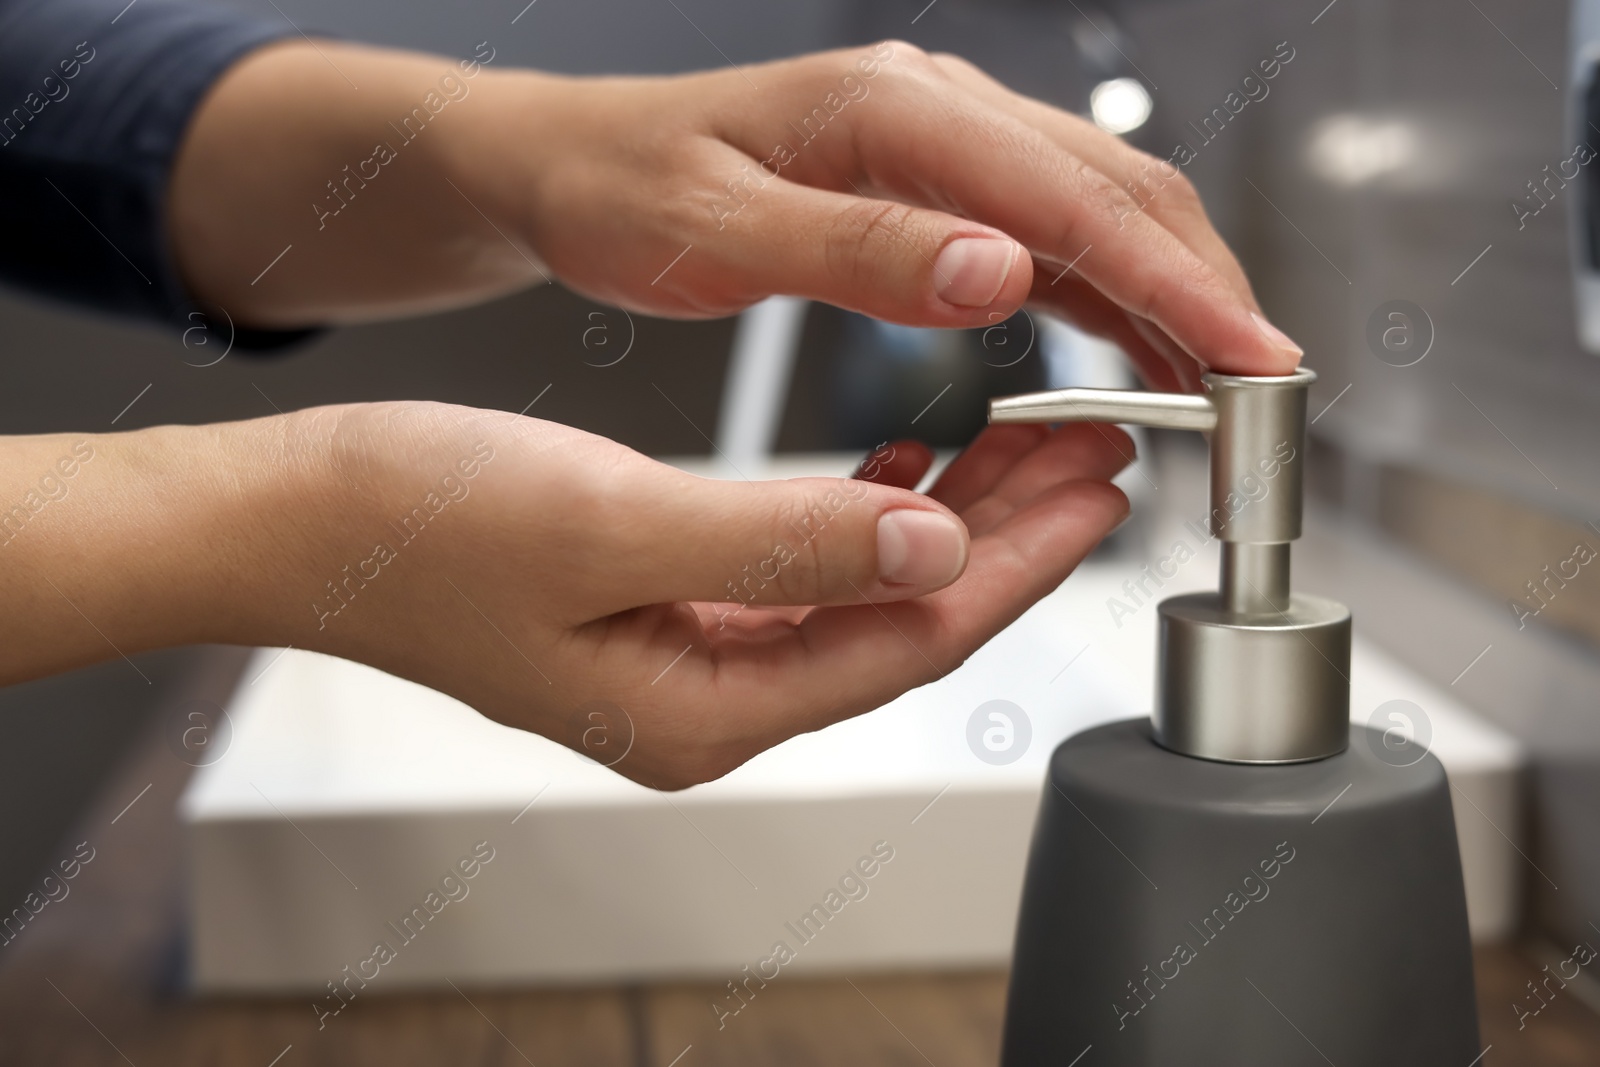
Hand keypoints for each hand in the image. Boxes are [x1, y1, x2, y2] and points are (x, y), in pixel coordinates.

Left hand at [175, 41, 1299, 390]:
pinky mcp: (927, 176)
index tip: (1246, 360)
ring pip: (1093, 204)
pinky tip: (1132, 338)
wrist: (569, 163)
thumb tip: (998, 274)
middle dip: (1202, 283)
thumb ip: (856, 253)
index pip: (1069, 201)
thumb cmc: (619, 190)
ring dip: (1168, 285)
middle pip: (1111, 187)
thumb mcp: (713, 235)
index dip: (1172, 285)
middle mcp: (930, 108)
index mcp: (890, 113)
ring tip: (1222, 373)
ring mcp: (936, 137)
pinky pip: (1046, 225)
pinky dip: (1106, 284)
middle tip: (1265, 385)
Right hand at [275, 402, 1131, 787]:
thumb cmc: (417, 527)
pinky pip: (802, 570)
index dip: (1015, 564)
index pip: (905, 640)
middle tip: (1090, 452)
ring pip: (861, 588)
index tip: (1093, 494)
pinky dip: (863, 513)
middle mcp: (707, 701)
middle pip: (899, 619)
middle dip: (1006, 535)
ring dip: (950, 515)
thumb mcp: (611, 525)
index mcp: (700, 711)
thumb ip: (782, 539)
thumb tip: (933, 546)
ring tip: (1027, 441)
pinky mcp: (667, 608)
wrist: (298, 518)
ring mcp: (688, 658)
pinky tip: (903, 466)